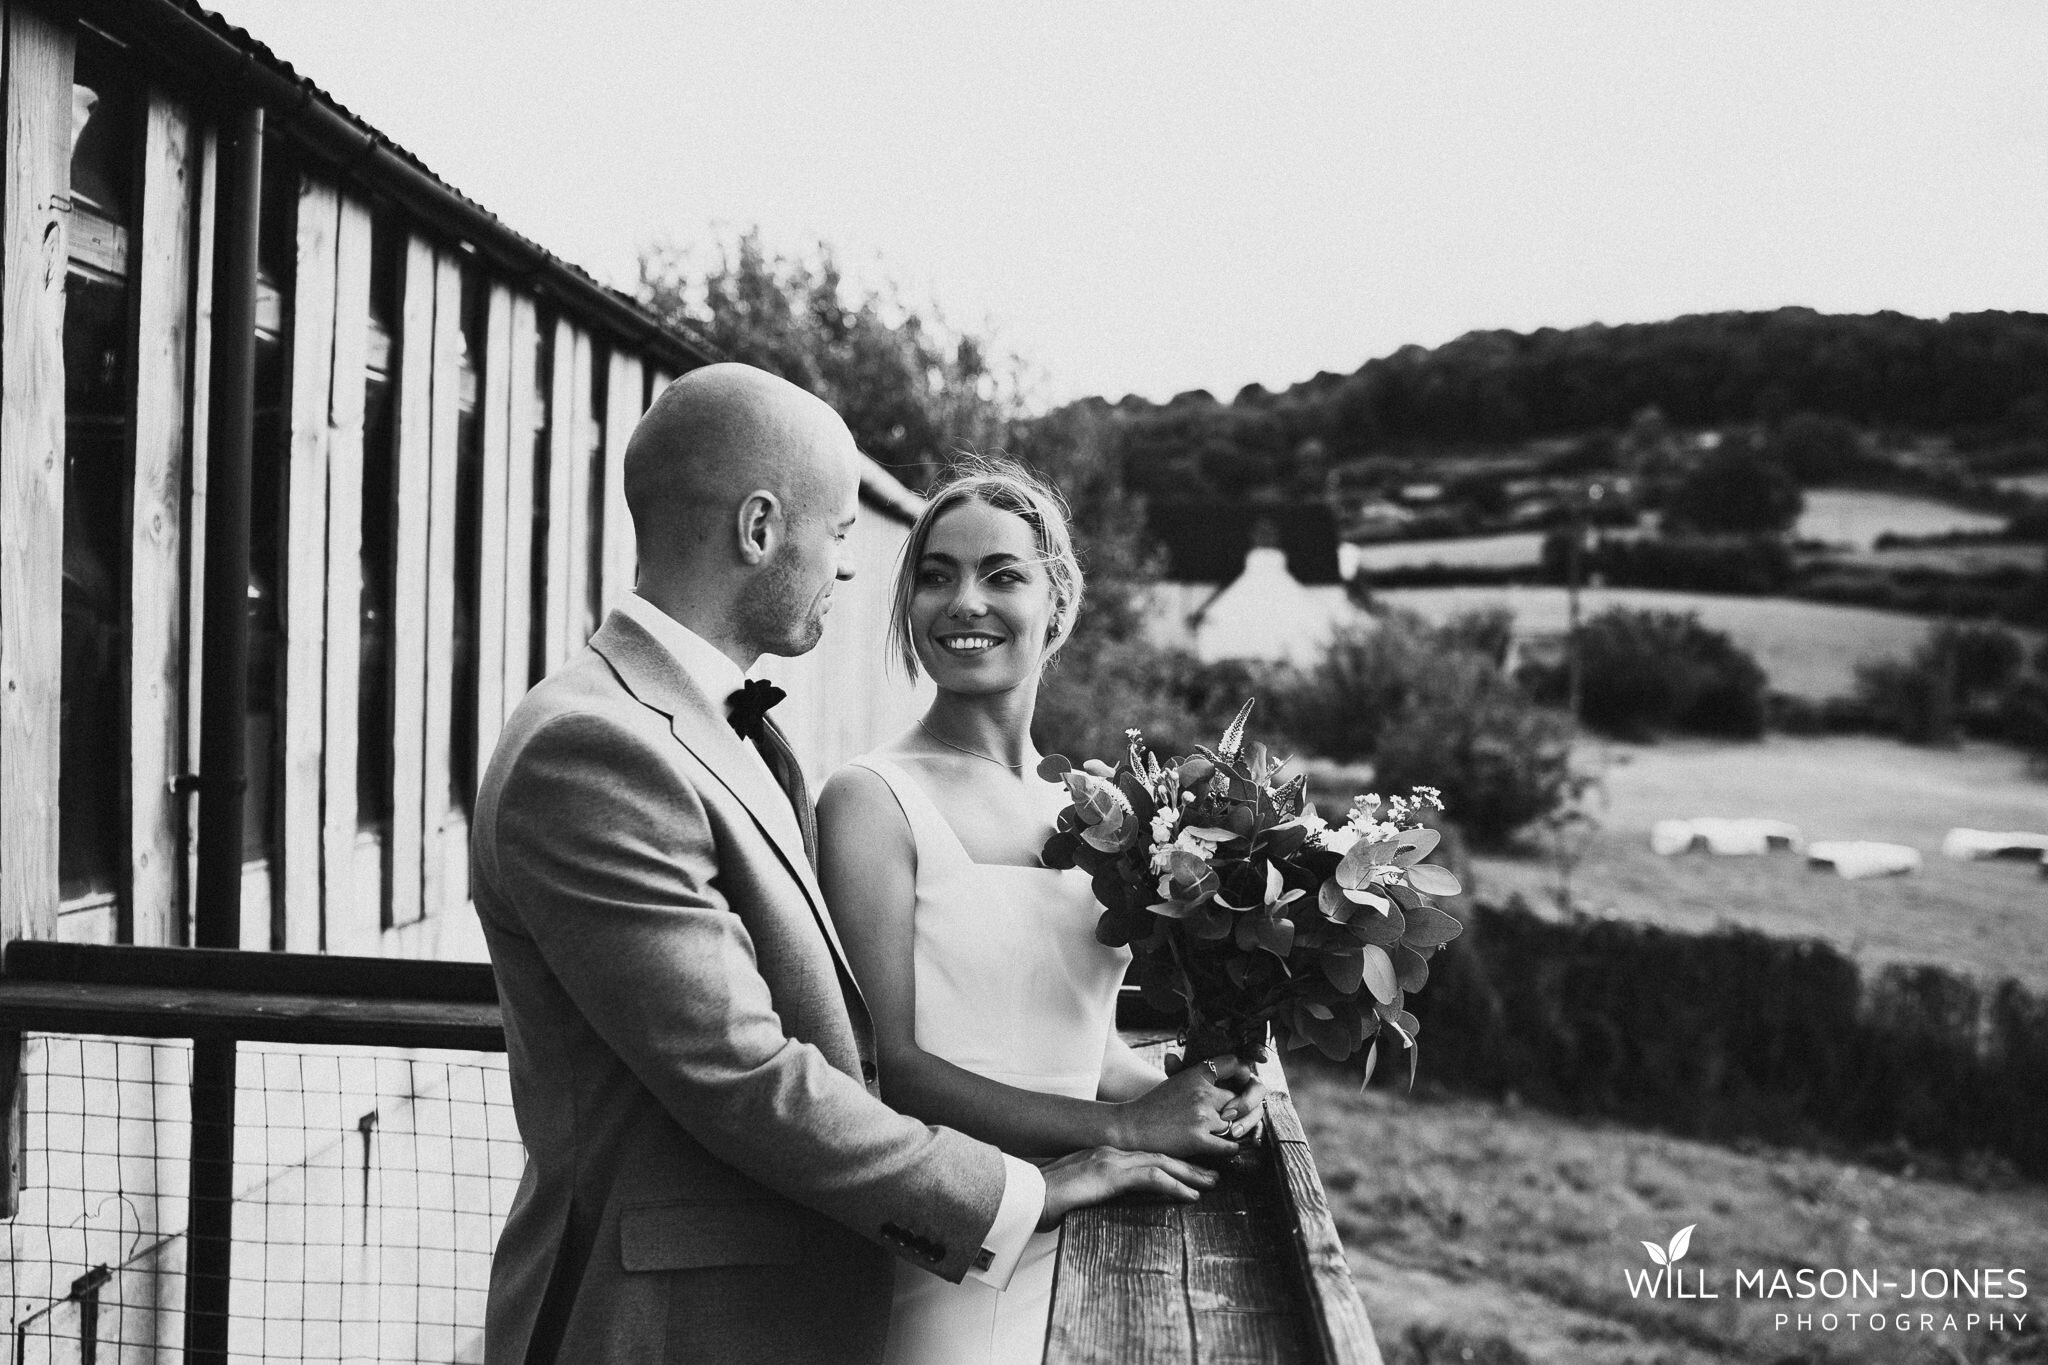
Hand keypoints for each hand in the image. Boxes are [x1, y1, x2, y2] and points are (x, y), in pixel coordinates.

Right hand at [1036, 1147, 1218, 1230]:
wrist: (1024, 1194)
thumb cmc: (1041, 1198)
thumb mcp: (1073, 1191)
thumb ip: (1092, 1191)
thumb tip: (1104, 1203)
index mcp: (1101, 1156)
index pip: (1144, 1157)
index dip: (1170, 1163)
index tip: (1190, 1172)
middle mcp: (1109, 1153)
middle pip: (1159, 1156)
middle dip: (1188, 1166)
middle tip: (1212, 1175)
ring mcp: (1109, 1161)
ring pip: (1161, 1164)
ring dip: (1189, 1174)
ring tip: (1210, 1184)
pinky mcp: (1108, 1175)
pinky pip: (1150, 1179)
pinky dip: (1174, 1186)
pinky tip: (1191, 1196)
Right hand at [1109, 1055, 1251, 1159]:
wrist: (1131, 1127)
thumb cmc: (1154, 1106)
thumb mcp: (1177, 1082)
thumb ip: (1200, 1078)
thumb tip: (1224, 1074)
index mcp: (1196, 1074)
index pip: (1234, 1064)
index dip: (1243, 1074)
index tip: (1242, 1085)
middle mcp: (1202, 1092)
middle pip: (1238, 1099)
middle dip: (1238, 1110)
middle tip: (1234, 1118)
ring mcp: (1201, 1115)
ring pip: (1234, 1124)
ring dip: (1231, 1131)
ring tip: (1225, 1134)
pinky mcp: (1198, 1138)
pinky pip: (1229, 1146)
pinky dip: (1229, 1149)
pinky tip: (1224, 1148)